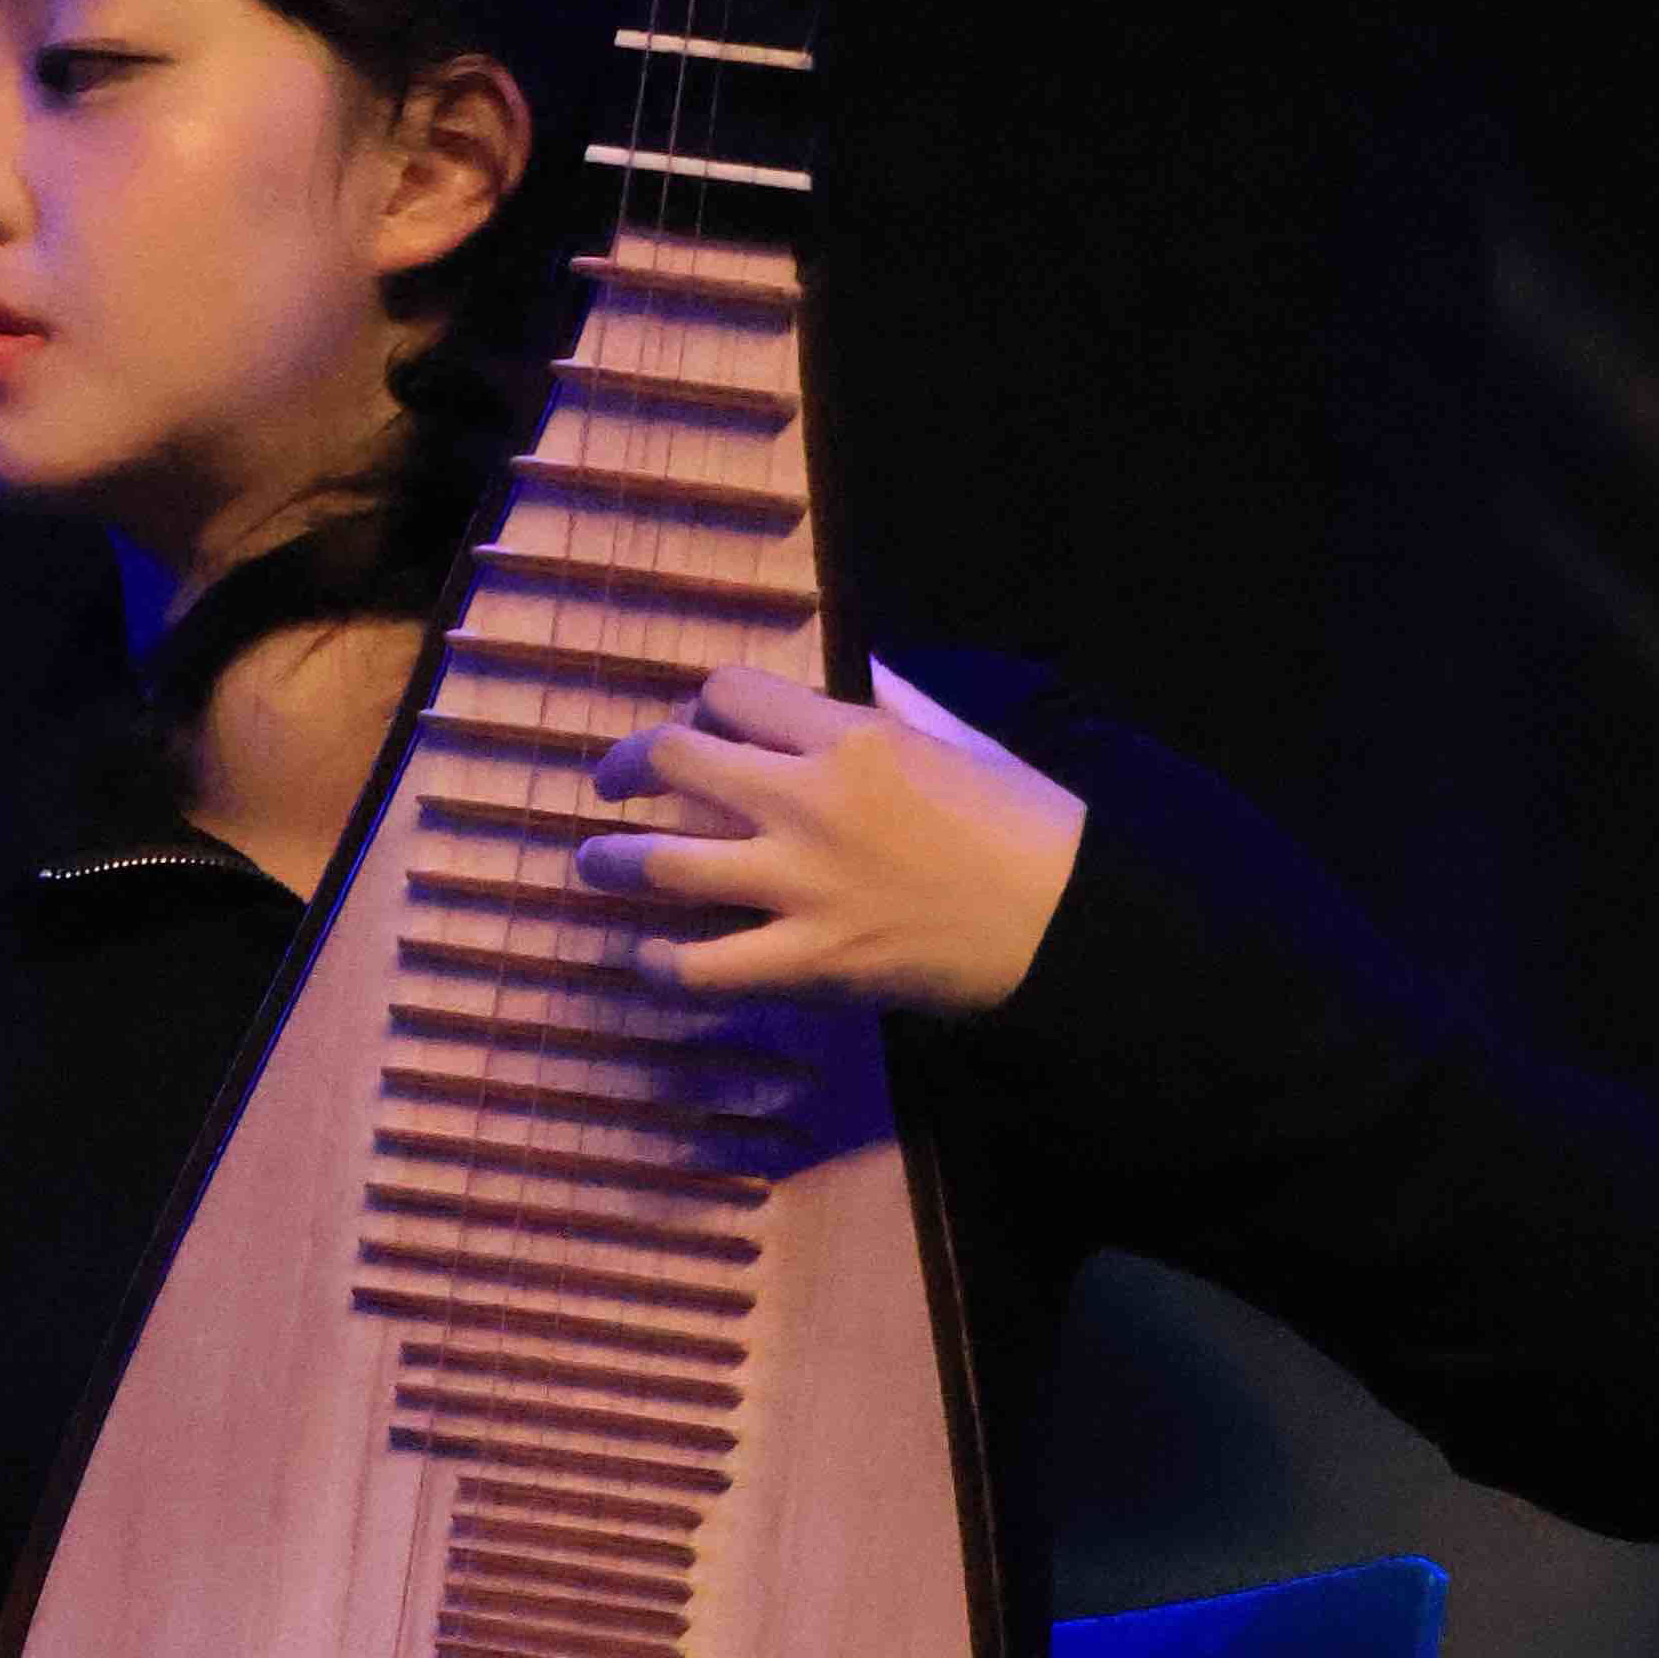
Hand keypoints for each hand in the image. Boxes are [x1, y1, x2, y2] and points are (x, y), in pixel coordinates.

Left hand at [573, 657, 1083, 1014]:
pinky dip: (661, 963)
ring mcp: (801, 886)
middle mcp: (808, 801)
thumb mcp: (950, 737)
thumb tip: (829, 690)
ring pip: (663, 864)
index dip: (698, 706)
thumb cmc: (1020, 821)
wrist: (1062, 919)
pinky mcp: (809, 963)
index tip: (696, 729)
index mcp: (847, 735)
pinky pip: (704, 967)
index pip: (726, 692)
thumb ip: (876, 713)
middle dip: (625, 768)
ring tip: (596, 865)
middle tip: (613, 786)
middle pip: (672, 760)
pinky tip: (649, 956)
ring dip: (612, 862)